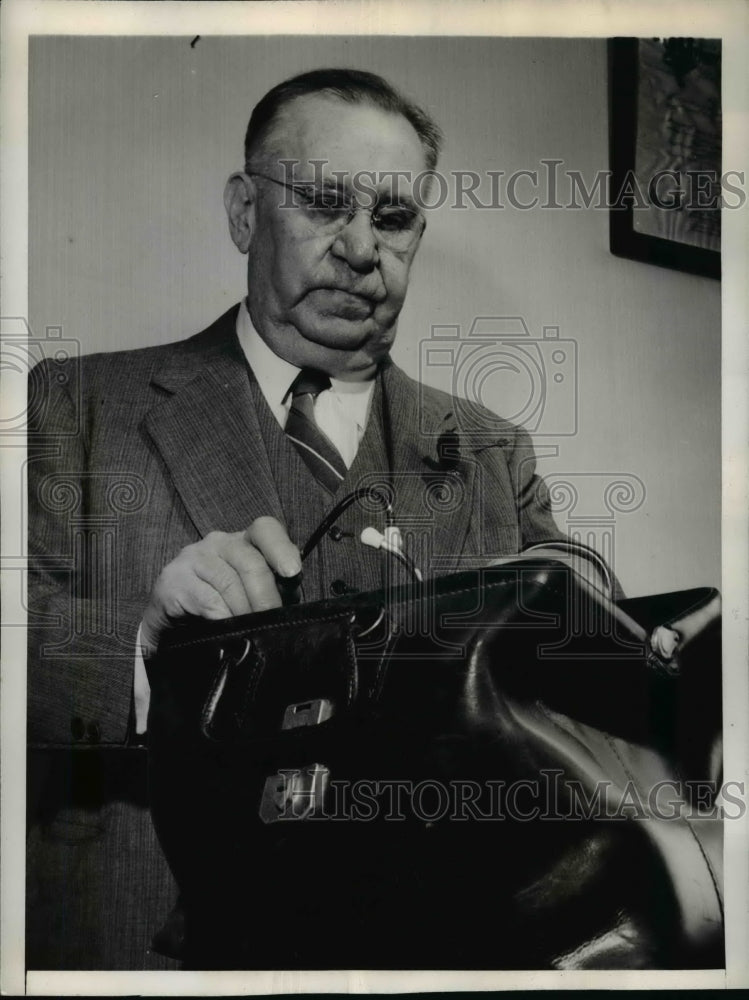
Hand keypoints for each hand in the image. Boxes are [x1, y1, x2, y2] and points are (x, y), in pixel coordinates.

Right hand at [141, 517, 300, 655]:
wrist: (175, 621)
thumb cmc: (223, 604)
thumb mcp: (253, 593)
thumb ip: (276, 586)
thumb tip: (293, 593)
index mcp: (243, 541)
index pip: (265, 529)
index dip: (281, 548)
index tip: (292, 574)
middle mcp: (218, 542)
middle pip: (251, 562)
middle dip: (266, 595)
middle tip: (271, 618)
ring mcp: (193, 558)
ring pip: (230, 583)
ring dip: (245, 611)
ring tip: (250, 627)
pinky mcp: (173, 579)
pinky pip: (207, 600)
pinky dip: (223, 618)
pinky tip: (226, 626)